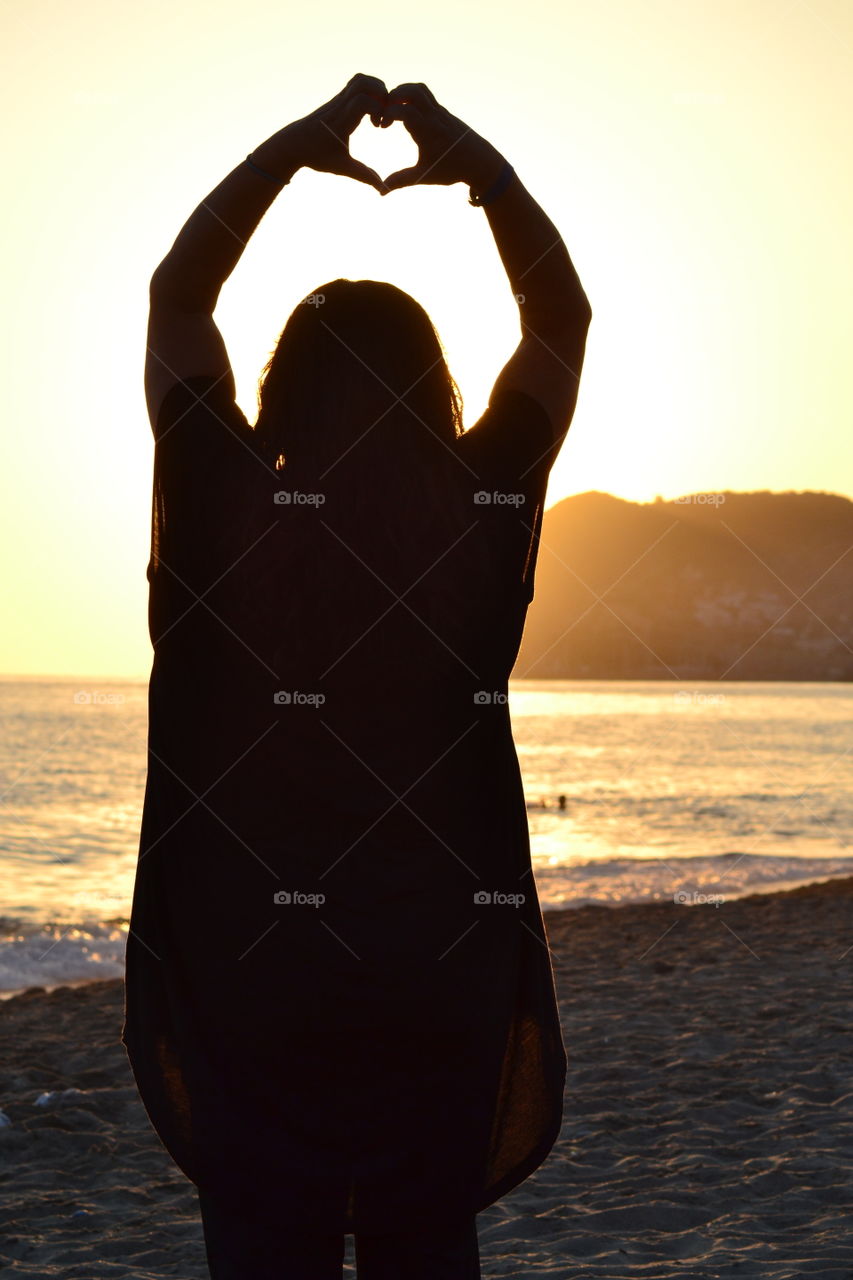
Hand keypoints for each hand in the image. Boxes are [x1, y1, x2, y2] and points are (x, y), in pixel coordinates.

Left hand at [278, 73, 390, 192]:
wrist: (293, 144)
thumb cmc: (316, 156)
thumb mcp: (341, 167)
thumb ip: (364, 175)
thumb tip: (383, 188)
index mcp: (341, 121)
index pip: (363, 101)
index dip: (378, 110)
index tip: (379, 127)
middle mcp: (339, 105)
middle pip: (363, 82)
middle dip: (381, 94)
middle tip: (384, 113)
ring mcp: (338, 99)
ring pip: (360, 79)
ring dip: (376, 90)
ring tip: (379, 110)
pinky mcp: (338, 98)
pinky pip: (356, 84)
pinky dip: (369, 91)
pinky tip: (370, 111)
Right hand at [378, 83, 503, 193]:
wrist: (479, 162)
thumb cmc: (452, 169)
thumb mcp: (425, 176)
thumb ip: (401, 180)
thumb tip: (381, 192)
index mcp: (428, 132)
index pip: (405, 111)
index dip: (388, 114)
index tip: (381, 126)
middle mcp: (434, 117)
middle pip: (413, 92)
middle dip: (393, 96)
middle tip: (383, 110)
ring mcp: (440, 111)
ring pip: (420, 89)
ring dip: (403, 92)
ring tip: (392, 107)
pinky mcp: (442, 110)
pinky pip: (426, 95)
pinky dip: (411, 96)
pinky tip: (405, 109)